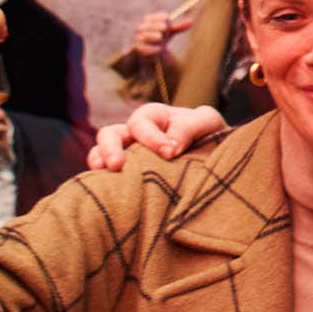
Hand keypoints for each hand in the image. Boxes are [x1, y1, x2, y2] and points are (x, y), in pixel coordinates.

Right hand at [86, 103, 228, 169]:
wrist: (214, 161)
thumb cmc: (210, 136)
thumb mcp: (207, 123)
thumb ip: (191, 126)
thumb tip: (170, 148)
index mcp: (153, 118)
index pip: (141, 122)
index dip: (152, 136)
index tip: (170, 153)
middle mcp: (134, 135)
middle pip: (110, 134)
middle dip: (110, 148)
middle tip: (116, 166)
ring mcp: (128, 156)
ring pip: (100, 154)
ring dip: (98, 162)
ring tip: (102, 174)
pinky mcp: (127, 179)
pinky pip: (106, 179)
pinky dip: (101, 183)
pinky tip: (106, 194)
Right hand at [130, 10, 195, 60]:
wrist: (153, 53)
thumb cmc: (161, 39)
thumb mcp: (170, 32)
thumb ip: (179, 27)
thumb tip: (191, 22)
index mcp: (148, 21)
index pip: (152, 17)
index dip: (160, 18)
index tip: (168, 19)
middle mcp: (141, 28)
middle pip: (148, 25)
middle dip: (156, 26)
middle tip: (164, 28)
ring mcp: (138, 38)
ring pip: (145, 36)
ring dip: (152, 35)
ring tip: (160, 37)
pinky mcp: (138, 49)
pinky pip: (143, 48)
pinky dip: (151, 48)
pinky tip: (158, 49)